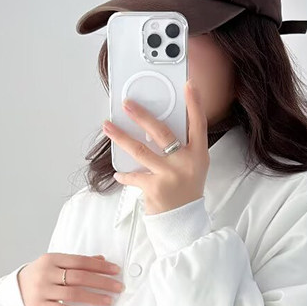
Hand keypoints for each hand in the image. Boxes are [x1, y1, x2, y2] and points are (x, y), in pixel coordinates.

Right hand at [18, 253, 124, 305]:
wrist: (15, 289)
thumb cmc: (40, 275)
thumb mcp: (56, 264)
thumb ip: (77, 262)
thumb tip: (102, 259)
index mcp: (52, 259)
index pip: (80, 261)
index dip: (100, 266)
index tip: (116, 271)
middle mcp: (46, 273)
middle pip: (79, 277)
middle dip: (102, 282)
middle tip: (118, 287)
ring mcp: (42, 290)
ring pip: (73, 294)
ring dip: (94, 298)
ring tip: (109, 301)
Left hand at [102, 79, 209, 215]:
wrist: (183, 221)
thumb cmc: (186, 190)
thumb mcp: (192, 167)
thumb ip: (181, 147)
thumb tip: (152, 127)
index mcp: (198, 154)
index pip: (198, 124)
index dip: (195, 103)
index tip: (189, 84)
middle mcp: (186, 162)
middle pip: (161, 132)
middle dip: (142, 115)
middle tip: (127, 104)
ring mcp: (170, 174)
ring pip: (140, 150)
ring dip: (121, 137)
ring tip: (108, 126)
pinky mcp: (155, 188)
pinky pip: (133, 175)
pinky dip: (124, 174)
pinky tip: (118, 172)